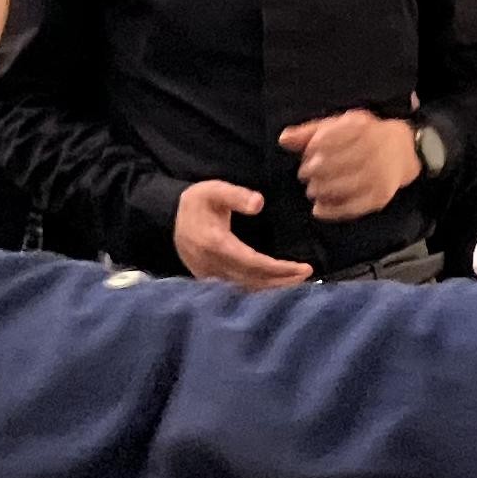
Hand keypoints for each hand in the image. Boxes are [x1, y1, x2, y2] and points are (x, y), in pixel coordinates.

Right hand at [173, 180, 310, 290]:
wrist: (170, 217)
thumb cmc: (197, 201)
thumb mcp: (214, 189)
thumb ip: (236, 195)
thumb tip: (259, 203)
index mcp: (215, 243)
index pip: (252, 262)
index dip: (278, 268)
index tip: (302, 267)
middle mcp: (212, 264)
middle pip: (252, 279)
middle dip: (281, 280)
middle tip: (306, 274)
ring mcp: (209, 274)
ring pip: (245, 288)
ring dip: (272, 287)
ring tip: (296, 281)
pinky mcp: (209, 279)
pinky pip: (237, 288)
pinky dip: (259, 288)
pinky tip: (275, 284)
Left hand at [277, 111, 421, 221]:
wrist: (403, 150)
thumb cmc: (365, 135)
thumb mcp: (339, 124)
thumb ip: (310, 131)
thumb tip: (283, 139)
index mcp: (360, 127)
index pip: (324, 141)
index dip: (310, 152)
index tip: (306, 158)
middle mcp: (372, 150)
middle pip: (329, 166)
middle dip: (311, 173)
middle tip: (306, 175)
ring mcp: (377, 176)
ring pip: (338, 188)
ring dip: (318, 191)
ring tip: (313, 190)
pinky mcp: (379, 197)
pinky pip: (350, 208)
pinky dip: (331, 211)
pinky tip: (319, 209)